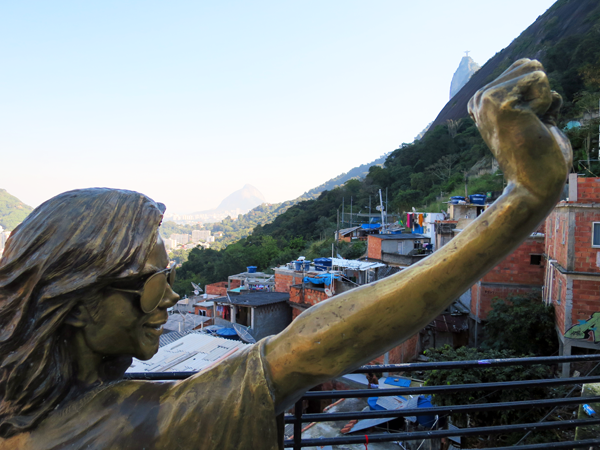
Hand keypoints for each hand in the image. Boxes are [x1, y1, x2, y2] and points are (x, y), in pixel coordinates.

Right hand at [468, 59, 570, 197]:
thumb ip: (530, 92)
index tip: (529, 122)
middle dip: (542, 92)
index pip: (523, 67)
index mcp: (483, 103)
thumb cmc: (540, 155)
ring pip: (534, 69)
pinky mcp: (499, 102)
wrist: (534, 185)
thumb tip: (532, 61)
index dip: (539, 92)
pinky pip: (540, 79)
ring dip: (545, 99)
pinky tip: (532, 125)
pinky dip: (547, 104)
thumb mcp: (534, 115)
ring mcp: (486, 100)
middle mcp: (479, 99)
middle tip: (532, 124)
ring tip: (531, 125)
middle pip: (528, 64)